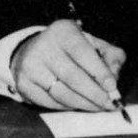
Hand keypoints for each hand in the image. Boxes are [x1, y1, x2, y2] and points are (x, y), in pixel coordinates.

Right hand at [10, 19, 125, 110]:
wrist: (32, 50)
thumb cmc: (71, 48)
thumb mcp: (92, 43)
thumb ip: (110, 56)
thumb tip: (114, 77)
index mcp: (63, 30)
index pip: (82, 52)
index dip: (99, 71)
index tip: (112, 87)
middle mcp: (44, 46)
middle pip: (72, 76)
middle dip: (94, 93)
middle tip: (109, 104)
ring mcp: (31, 66)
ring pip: (61, 93)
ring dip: (84, 104)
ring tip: (98, 107)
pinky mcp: (23, 83)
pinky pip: (50, 102)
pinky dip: (68, 106)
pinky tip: (80, 105)